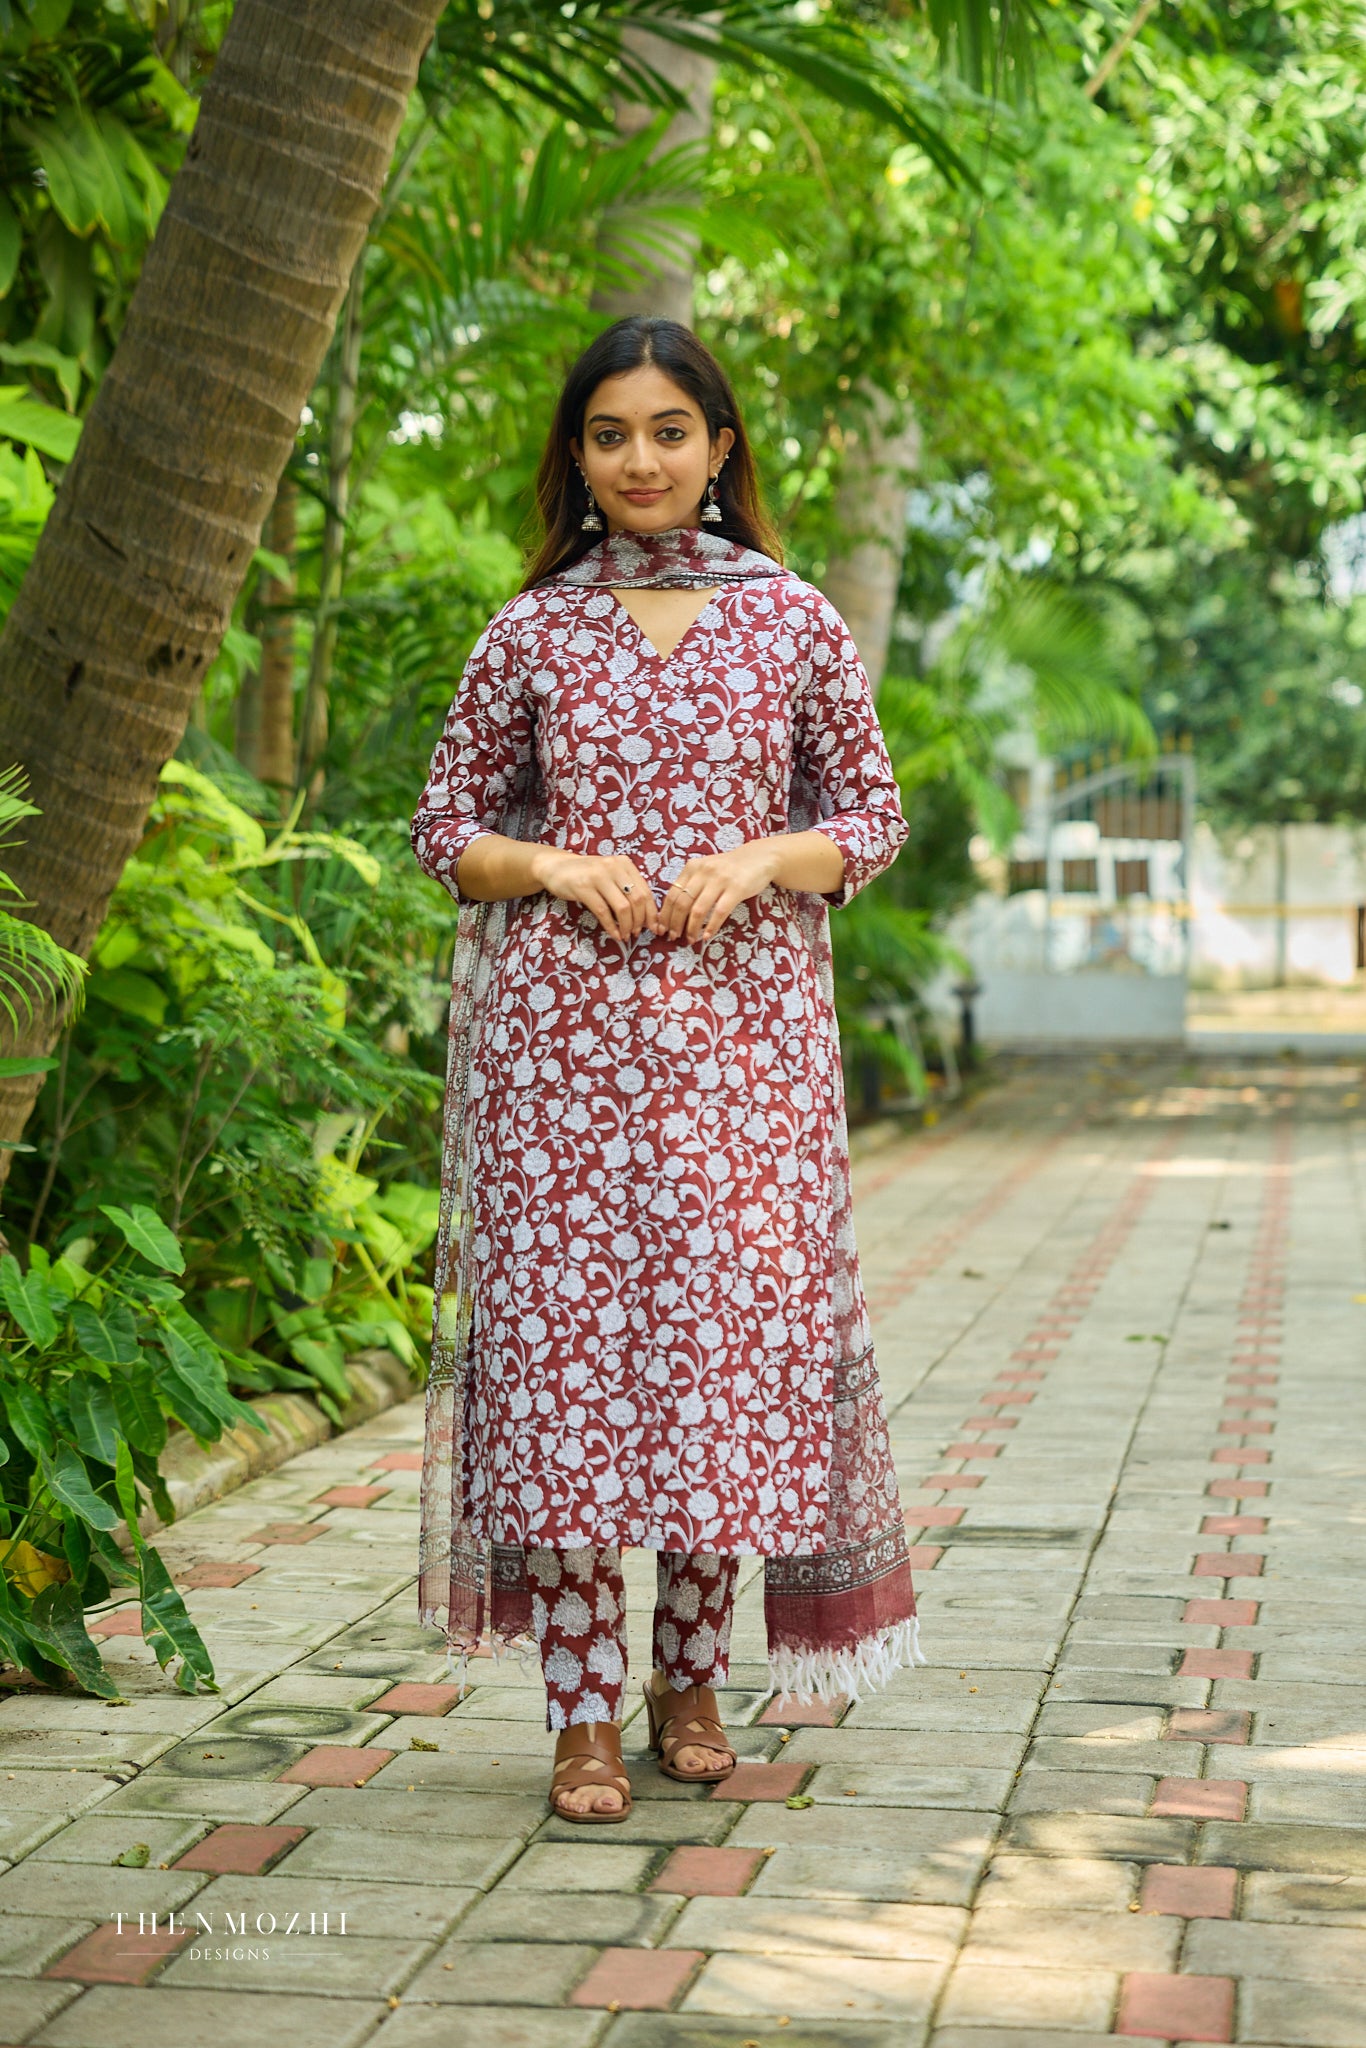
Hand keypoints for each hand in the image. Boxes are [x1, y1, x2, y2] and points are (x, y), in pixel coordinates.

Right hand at [531, 849, 658, 941]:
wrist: (557, 867)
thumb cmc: (587, 875)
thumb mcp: (611, 875)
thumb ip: (627, 888)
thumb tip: (646, 916)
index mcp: (624, 863)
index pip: (645, 891)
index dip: (651, 913)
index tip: (653, 928)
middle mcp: (613, 866)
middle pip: (636, 900)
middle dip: (640, 921)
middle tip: (637, 933)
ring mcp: (598, 876)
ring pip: (622, 907)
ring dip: (626, 926)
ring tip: (625, 935)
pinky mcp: (583, 887)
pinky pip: (603, 911)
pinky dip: (611, 926)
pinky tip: (614, 934)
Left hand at [659, 841, 781, 943]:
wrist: (759, 857)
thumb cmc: (730, 868)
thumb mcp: (706, 869)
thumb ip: (692, 884)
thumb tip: (674, 912)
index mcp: (692, 867)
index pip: (672, 894)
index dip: (665, 915)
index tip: (662, 929)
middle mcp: (704, 871)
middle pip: (682, 903)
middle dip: (675, 924)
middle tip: (674, 937)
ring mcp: (720, 879)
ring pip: (698, 910)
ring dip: (692, 928)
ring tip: (690, 939)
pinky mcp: (736, 888)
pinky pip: (719, 912)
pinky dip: (711, 927)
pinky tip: (707, 936)